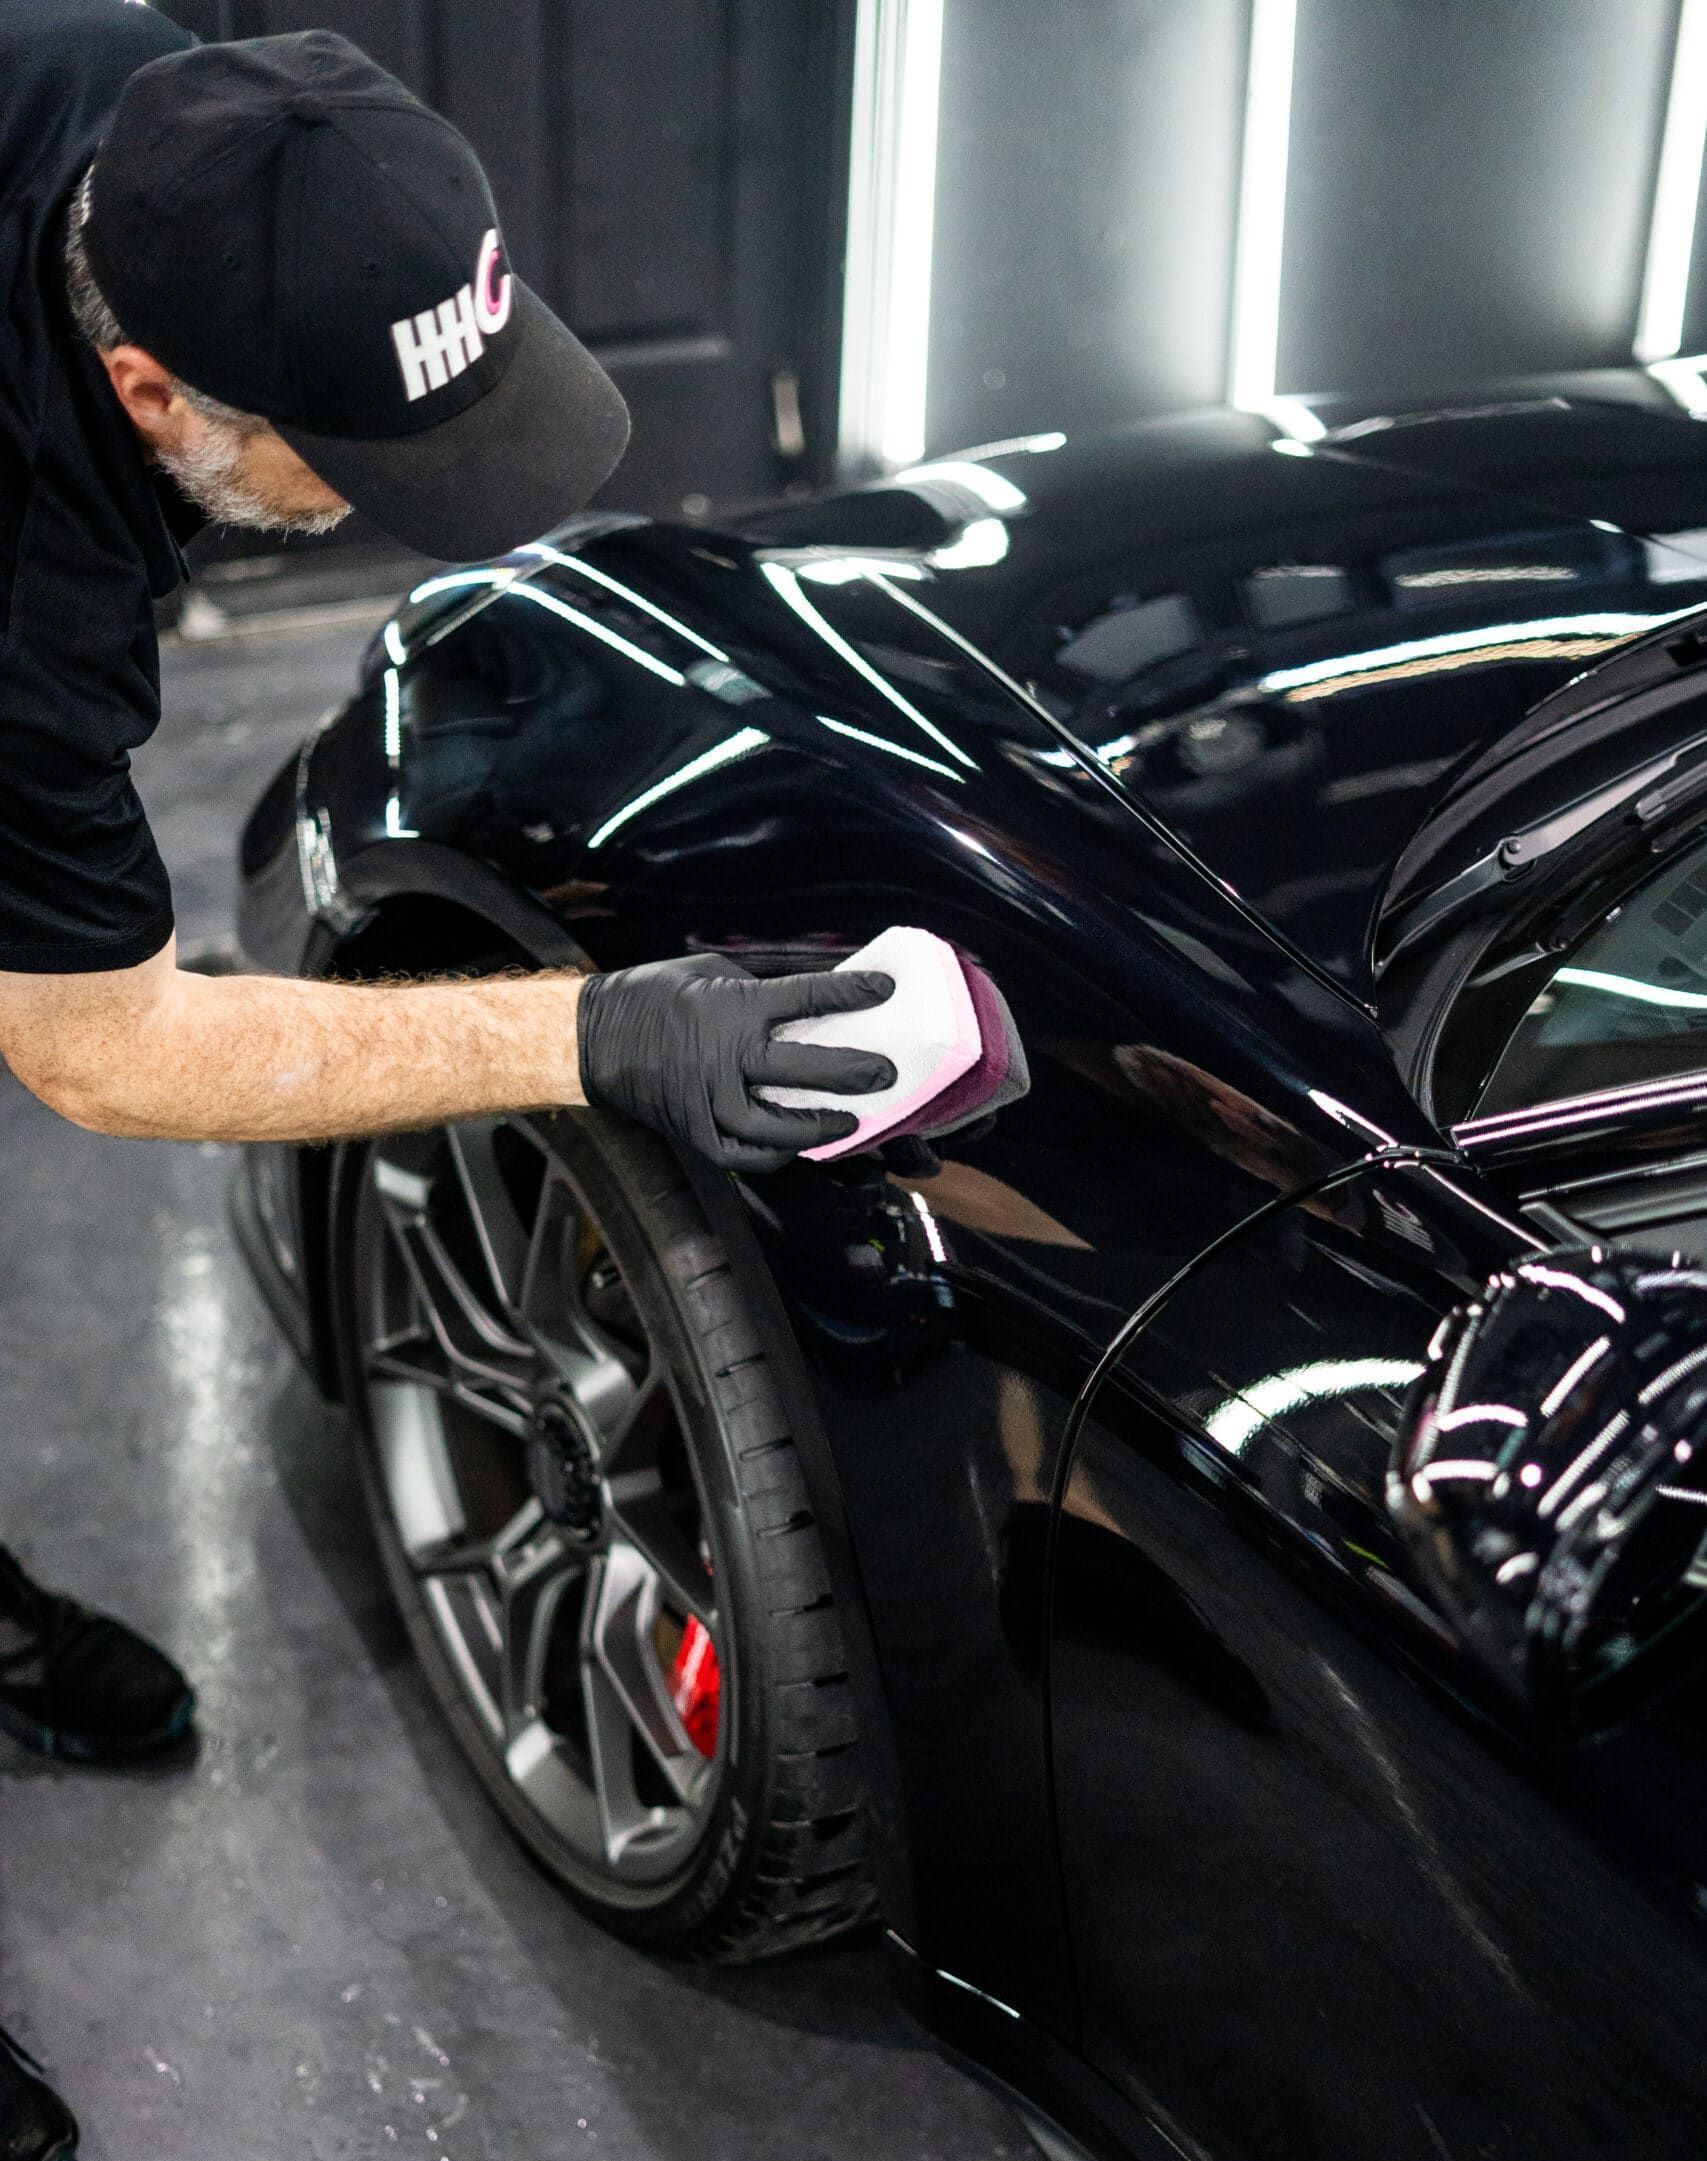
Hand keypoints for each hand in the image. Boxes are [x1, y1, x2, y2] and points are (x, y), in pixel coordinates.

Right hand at [576, 953, 896, 1170]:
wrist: (593, 1038)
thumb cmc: (651, 997)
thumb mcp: (709, 972)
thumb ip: (759, 985)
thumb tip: (808, 997)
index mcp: (732, 1007)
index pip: (807, 997)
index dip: (852, 993)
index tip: (884, 989)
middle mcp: (726, 1056)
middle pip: (807, 1068)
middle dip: (854, 1072)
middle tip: (884, 1074)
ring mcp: (710, 1099)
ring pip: (780, 1126)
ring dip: (821, 1126)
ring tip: (850, 1121)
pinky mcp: (696, 1131)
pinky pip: (747, 1153)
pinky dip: (777, 1154)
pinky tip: (797, 1146)